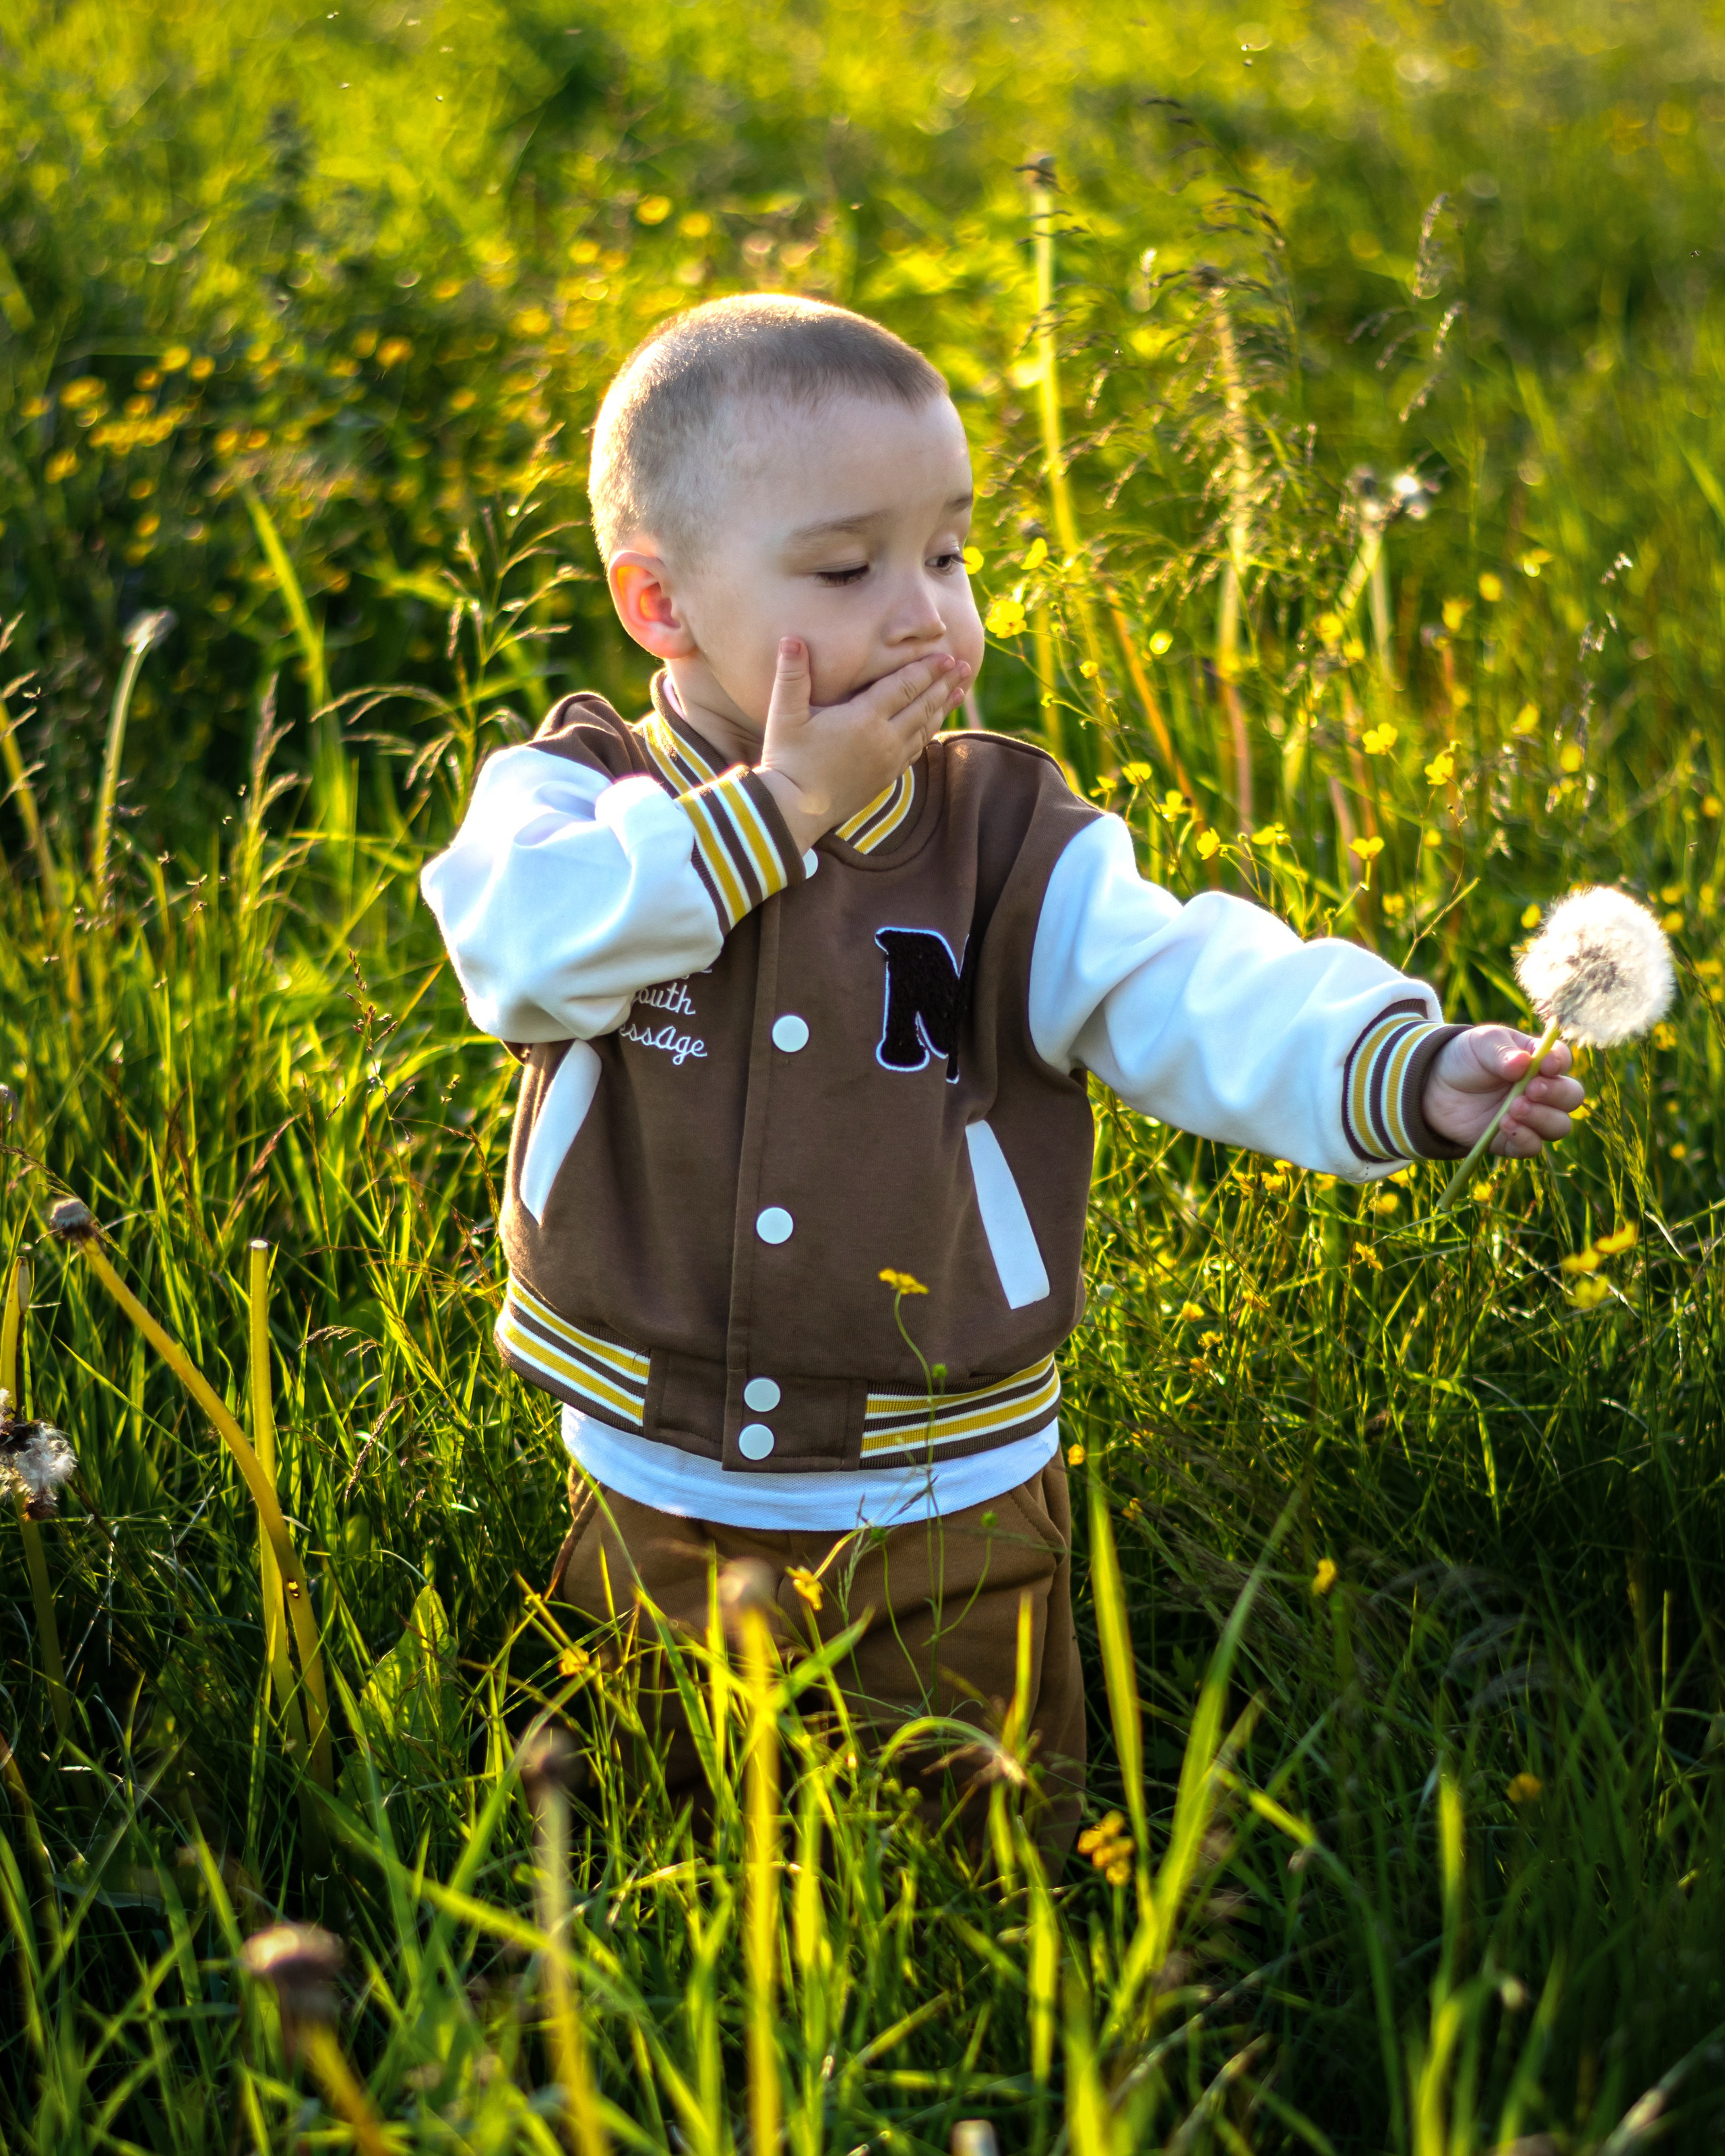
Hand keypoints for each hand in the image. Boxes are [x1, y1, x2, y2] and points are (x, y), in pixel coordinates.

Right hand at [753, 638, 970, 854]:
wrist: (793, 810)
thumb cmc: (787, 759)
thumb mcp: (784, 715)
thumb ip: (792, 676)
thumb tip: (790, 639)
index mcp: (864, 719)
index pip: (904, 687)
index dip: (926, 670)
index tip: (947, 656)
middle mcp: (884, 740)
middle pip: (923, 706)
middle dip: (944, 684)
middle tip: (965, 668)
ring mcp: (888, 761)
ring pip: (924, 729)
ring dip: (942, 708)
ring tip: (959, 693)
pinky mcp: (886, 778)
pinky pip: (915, 751)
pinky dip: (929, 734)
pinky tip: (934, 726)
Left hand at [1423, 1025, 1584, 1156]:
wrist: (1432, 1087)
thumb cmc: (1464, 1058)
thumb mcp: (1480, 1043)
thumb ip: (1501, 1050)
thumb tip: (1522, 1063)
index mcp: (1538, 1060)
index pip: (1562, 1060)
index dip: (1558, 1063)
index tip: (1544, 1065)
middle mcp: (1541, 1090)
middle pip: (1571, 1097)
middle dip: (1556, 1094)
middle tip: (1530, 1090)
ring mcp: (1530, 1117)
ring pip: (1559, 1125)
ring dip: (1542, 1118)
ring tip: (1513, 1107)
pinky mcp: (1512, 1140)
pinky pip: (1532, 1147)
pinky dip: (1525, 1138)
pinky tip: (1505, 1125)